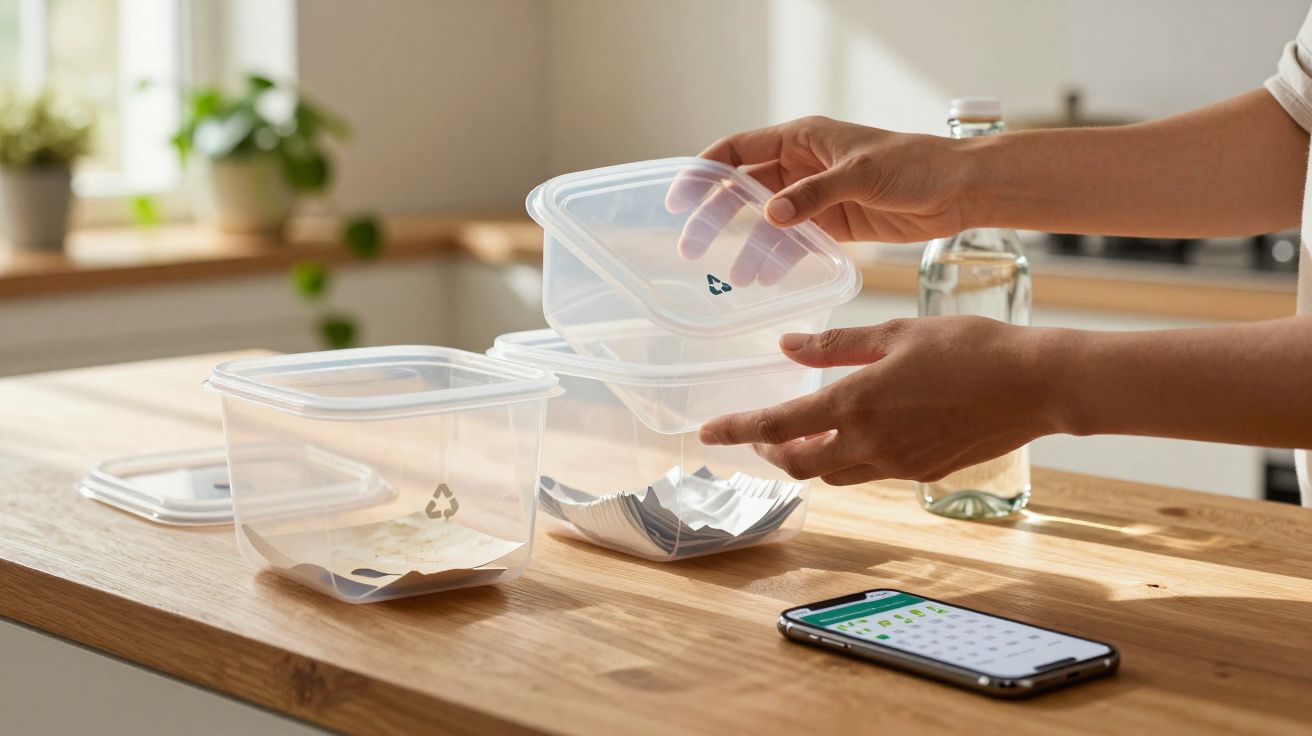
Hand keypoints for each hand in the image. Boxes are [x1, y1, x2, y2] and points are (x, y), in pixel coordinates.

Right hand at [667, 117, 972, 285]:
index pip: (738, 150)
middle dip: (717, 218)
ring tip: (738, 277)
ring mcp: (816, 196)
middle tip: (693, 249)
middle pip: (744, 190)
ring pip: (767, 221)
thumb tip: (770, 215)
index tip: (679, 200)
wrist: (960, 190)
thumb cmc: (916, 165)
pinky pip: (794, 240)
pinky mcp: (833, 223)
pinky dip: (779, 257)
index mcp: (803, 138)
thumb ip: (814, 195)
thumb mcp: (861, 174)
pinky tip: (768, 278)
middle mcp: (802, 165)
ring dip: (749, 246)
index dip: (704, 172)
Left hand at [698, 317, 1059, 484]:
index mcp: (856, 404)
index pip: (777, 426)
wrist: (1036, 385)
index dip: (736, 431)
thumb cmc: (969, 347)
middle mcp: (870, 444)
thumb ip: (835, 344)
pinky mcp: (922, 472)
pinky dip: (849, 457)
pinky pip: (870, 472)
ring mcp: (897, 465)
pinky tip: (859, 432)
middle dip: (770, 453)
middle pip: (799, 464)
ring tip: (803, 433)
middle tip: (759, 436)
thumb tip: (786, 347)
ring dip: (809, 458)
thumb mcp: (894, 334)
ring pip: (834, 473)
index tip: (708, 434)